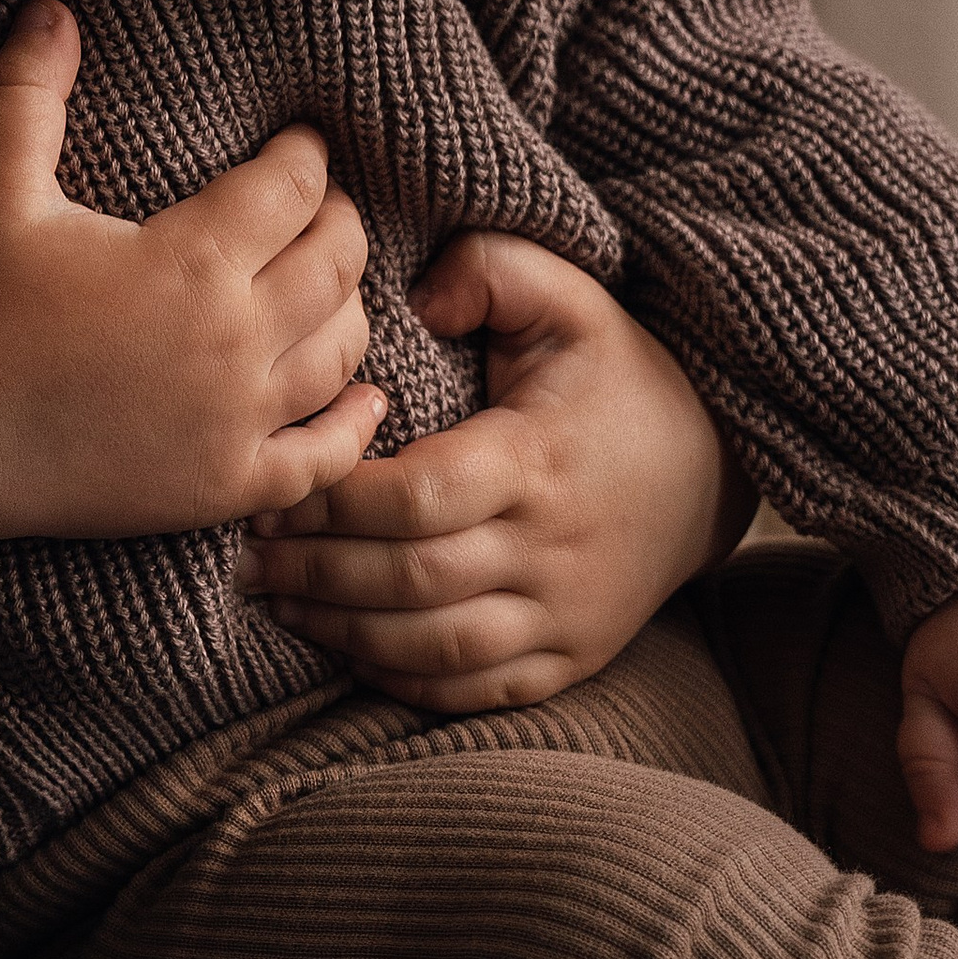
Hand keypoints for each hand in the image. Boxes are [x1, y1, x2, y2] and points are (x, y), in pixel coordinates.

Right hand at [0, 0, 383, 549]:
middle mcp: (234, 339)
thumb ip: (28, 92)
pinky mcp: (226, 482)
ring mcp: (236, 419)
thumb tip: (52, 6)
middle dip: (339, 222)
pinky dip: (355, 426)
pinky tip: (367, 398)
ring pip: (343, 351)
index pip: (296, 186)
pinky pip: (322, 458)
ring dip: (348, 308)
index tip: (299, 143)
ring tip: (327, 284)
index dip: (306, 154)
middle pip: (336, 262)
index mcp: (191, 259)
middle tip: (319, 206)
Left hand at [239, 230, 745, 710]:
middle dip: (314, 571)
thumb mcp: (569, 296)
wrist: (712, 467)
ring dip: (340, 631)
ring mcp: (564, 617)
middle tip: (245, 552)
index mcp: (537, 461)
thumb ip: (490, 268)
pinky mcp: (568, 659)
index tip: (275, 487)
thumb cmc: (616, 375)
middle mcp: (552, 551)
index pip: (416, 499)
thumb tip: (415, 298)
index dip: (333, 500)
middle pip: (409, 580)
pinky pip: (469, 690)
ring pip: (432, 648)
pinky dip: (396, 678)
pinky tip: (339, 644)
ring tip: (272, 598)